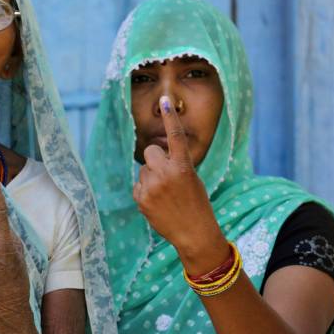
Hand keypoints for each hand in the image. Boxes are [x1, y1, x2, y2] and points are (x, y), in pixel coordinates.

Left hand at [133, 96, 225, 264]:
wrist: (194, 233)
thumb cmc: (196, 203)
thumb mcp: (192, 180)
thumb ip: (175, 165)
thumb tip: (154, 157)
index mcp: (184, 166)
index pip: (175, 136)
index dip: (170, 117)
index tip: (165, 100)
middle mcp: (166, 174)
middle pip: (150, 151)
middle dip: (155, 158)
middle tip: (166, 173)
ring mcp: (152, 186)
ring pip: (143, 169)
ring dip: (151, 177)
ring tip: (166, 194)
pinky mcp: (141, 198)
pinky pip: (137, 185)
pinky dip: (145, 191)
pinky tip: (158, 202)